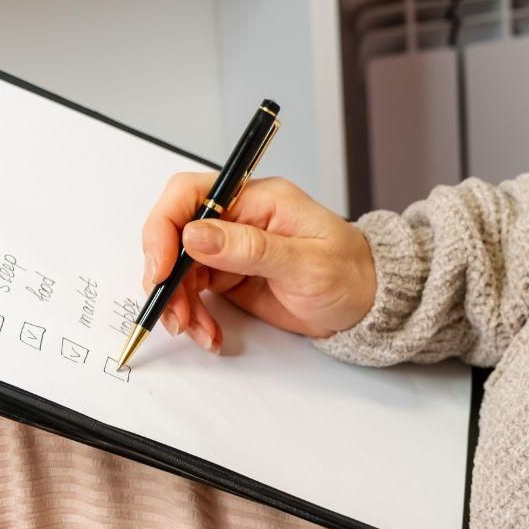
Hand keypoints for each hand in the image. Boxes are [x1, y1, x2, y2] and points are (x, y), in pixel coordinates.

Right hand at [139, 173, 375, 351]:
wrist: (368, 305)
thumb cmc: (351, 274)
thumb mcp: (306, 263)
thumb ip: (250, 248)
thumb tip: (194, 235)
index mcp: (257, 199)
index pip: (190, 194)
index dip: (164, 228)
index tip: (160, 268)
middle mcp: (238, 219)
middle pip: (175, 235)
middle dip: (166, 276)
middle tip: (175, 313)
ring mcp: (231, 248)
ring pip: (180, 268)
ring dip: (178, 302)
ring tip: (197, 330)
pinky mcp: (230, 276)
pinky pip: (194, 292)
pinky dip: (194, 315)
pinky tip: (208, 334)